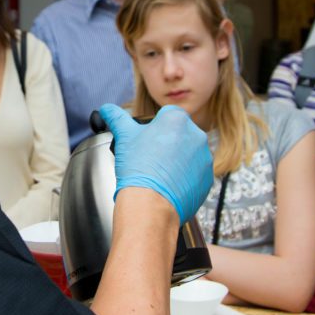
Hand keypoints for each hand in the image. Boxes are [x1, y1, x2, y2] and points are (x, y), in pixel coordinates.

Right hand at [98, 103, 212, 224]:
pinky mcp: (207, 179)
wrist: (150, 205)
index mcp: (177, 119)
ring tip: (159, 173)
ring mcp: (204, 158)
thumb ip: (117, 117)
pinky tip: (169, 184)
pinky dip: (185, 177)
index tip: (147, 140)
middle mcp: (196, 136)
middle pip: (179, 134)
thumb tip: (107, 109)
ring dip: (177, 160)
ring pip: (188, 154)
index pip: (166, 115)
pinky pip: (195, 173)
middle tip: (151, 157)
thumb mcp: (124, 136)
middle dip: (167, 143)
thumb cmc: (138, 168)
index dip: (155, 127)